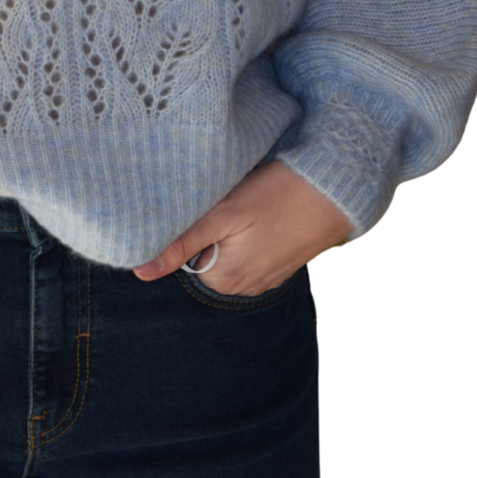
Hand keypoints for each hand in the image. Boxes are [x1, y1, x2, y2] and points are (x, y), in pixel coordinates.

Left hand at [133, 161, 350, 294]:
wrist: (336, 189)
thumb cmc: (278, 195)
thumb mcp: (224, 214)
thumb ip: (182, 243)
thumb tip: (141, 272)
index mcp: (224, 279)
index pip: (177, 261)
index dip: (178, 231)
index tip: (191, 207)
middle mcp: (243, 288)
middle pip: (201, 259)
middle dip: (201, 233)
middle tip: (215, 202)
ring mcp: (264, 279)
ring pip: (224, 255)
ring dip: (223, 235)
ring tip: (237, 206)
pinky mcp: (278, 265)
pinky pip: (246, 255)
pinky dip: (243, 237)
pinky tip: (255, 215)